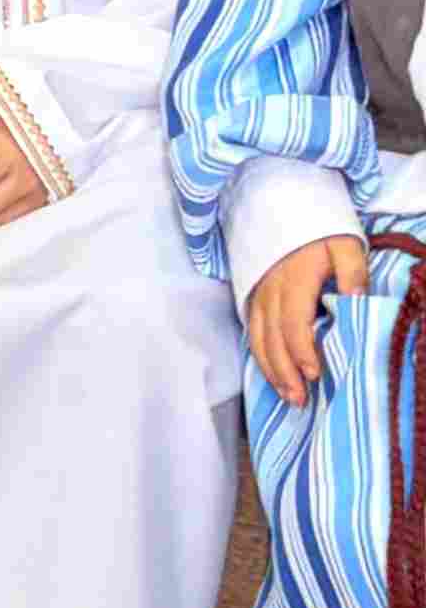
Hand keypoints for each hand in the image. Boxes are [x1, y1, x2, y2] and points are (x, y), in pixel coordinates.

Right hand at [249, 234, 371, 408]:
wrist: (283, 206)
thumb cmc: (319, 230)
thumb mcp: (345, 243)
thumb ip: (353, 270)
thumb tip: (357, 299)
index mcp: (293, 280)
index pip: (293, 322)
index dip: (302, 351)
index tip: (315, 374)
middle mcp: (270, 290)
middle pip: (272, 337)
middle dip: (284, 372)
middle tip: (299, 401)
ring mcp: (258, 294)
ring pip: (258, 338)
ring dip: (270, 369)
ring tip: (286, 395)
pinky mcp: (252, 296)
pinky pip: (251, 330)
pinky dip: (259, 355)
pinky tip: (270, 373)